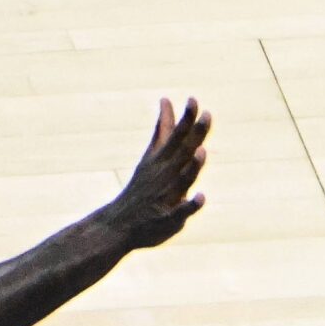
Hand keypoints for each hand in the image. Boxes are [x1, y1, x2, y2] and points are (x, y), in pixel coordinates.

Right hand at [101, 97, 211, 249]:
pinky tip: (201, 197)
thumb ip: (163, 130)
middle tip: (207, 115)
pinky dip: (190, 205)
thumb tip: (167, 100)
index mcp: (161, 161)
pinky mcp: (167, 219)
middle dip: (194, 135)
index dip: (186, 119)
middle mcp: (164, 176)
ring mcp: (165, 197)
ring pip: (182, 180)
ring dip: (192, 166)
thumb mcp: (151, 156)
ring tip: (201, 152)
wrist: (118, 225)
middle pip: (182, 153)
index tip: (194, 100)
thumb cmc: (141, 188)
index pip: (176, 136)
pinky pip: (180, 212)